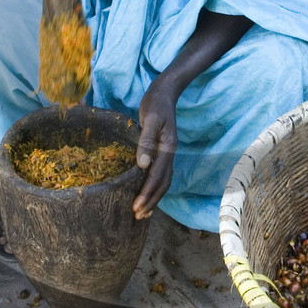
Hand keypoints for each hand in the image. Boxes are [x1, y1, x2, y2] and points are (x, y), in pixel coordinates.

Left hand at [132, 82, 177, 219]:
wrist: (165, 92)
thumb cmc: (155, 103)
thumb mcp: (149, 118)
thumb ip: (146, 141)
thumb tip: (142, 165)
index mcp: (167, 148)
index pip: (157, 177)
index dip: (147, 193)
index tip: (136, 207)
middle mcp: (170, 153)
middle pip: (163, 184)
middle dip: (151, 201)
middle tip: (138, 216)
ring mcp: (168, 153)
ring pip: (164, 181)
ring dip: (154, 198)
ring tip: (143, 212)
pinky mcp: (163, 151)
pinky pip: (162, 174)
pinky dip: (155, 187)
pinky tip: (147, 193)